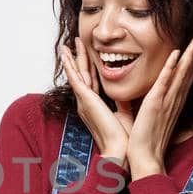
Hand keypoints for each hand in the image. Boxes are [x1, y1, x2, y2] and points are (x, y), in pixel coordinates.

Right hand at [58, 38, 130, 165]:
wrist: (118, 149)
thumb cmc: (122, 137)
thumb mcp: (124, 113)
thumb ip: (122, 102)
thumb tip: (126, 93)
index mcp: (94, 106)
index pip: (90, 82)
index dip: (88, 68)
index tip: (88, 56)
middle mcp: (86, 102)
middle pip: (81, 75)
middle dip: (77, 59)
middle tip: (73, 44)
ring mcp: (84, 101)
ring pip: (76, 74)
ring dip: (71, 59)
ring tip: (66, 45)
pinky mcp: (85, 99)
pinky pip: (75, 78)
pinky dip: (69, 65)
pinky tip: (66, 55)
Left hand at [128, 29, 192, 179]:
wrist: (144, 157)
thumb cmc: (144, 138)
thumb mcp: (146, 114)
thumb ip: (145, 101)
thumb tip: (136, 92)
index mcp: (173, 100)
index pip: (186, 73)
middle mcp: (175, 98)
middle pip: (190, 69)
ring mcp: (167, 101)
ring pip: (183, 72)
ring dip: (192, 53)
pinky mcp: (155, 104)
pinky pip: (165, 83)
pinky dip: (171, 68)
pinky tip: (177, 54)